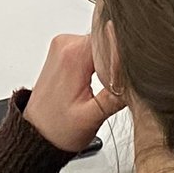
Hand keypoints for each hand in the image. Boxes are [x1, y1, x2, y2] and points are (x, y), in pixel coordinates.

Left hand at [21, 32, 122, 152]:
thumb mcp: (93, 116)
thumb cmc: (58, 128)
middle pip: (106, 40)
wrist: (37, 133)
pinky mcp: (65, 50)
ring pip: (101, 44)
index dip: (124, 57)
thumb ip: (116, 92)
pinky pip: (91, 48)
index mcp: (73, 55)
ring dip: (108, 63)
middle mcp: (66, 44)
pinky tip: (96, 81)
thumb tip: (136, 76)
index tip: (125, 78)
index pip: (111, 39)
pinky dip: (99, 63)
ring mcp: (64, 45)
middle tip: (114, 87)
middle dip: (117, 61)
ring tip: (102, 87)